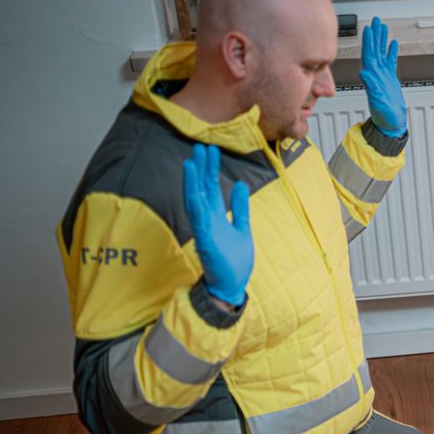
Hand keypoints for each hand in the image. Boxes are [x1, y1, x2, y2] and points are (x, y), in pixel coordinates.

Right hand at [183, 143, 251, 306]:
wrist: (231, 286)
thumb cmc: (234, 260)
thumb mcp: (242, 228)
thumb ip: (240, 208)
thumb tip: (239, 184)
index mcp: (217, 217)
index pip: (211, 188)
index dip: (211, 170)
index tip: (211, 150)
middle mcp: (208, 221)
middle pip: (202, 190)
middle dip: (201, 169)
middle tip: (200, 146)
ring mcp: (205, 231)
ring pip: (195, 202)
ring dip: (193, 183)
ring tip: (191, 163)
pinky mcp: (205, 242)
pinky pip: (199, 222)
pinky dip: (196, 206)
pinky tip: (194, 191)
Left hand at [361, 16, 406, 137]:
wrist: (391, 123)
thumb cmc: (384, 116)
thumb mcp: (377, 101)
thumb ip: (371, 86)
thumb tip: (364, 72)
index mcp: (371, 77)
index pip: (369, 54)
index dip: (369, 41)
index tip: (369, 28)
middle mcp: (375, 73)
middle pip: (374, 49)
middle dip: (375, 34)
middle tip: (376, 20)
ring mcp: (382, 75)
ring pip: (381, 52)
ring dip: (381, 39)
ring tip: (383, 26)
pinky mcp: (390, 78)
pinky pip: (390, 61)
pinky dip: (391, 51)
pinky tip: (392, 43)